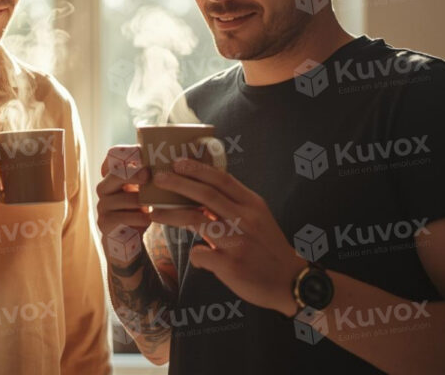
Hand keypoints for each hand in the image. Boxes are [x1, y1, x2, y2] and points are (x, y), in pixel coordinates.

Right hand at [96, 145, 151, 265]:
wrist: (128, 240)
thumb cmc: (139, 210)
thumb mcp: (145, 191)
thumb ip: (150, 175)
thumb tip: (174, 158)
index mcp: (114, 175)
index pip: (112, 156)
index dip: (126, 153)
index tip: (141, 155)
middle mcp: (105, 187)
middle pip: (115, 174)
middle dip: (133, 174)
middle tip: (148, 176)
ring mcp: (102, 205)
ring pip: (123, 198)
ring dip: (141, 201)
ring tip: (153, 205)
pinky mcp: (104, 223)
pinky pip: (122, 217)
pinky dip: (138, 217)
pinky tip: (148, 218)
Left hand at [149, 158, 305, 315]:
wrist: (289, 282)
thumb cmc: (267, 247)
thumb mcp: (258, 218)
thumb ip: (233, 204)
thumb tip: (200, 191)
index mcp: (252, 204)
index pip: (222, 179)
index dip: (198, 169)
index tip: (178, 162)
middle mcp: (246, 219)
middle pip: (206, 194)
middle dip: (178, 183)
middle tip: (158, 178)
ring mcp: (238, 241)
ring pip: (196, 220)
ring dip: (171, 215)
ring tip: (154, 212)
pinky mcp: (231, 264)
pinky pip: (200, 254)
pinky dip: (195, 254)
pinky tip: (198, 256)